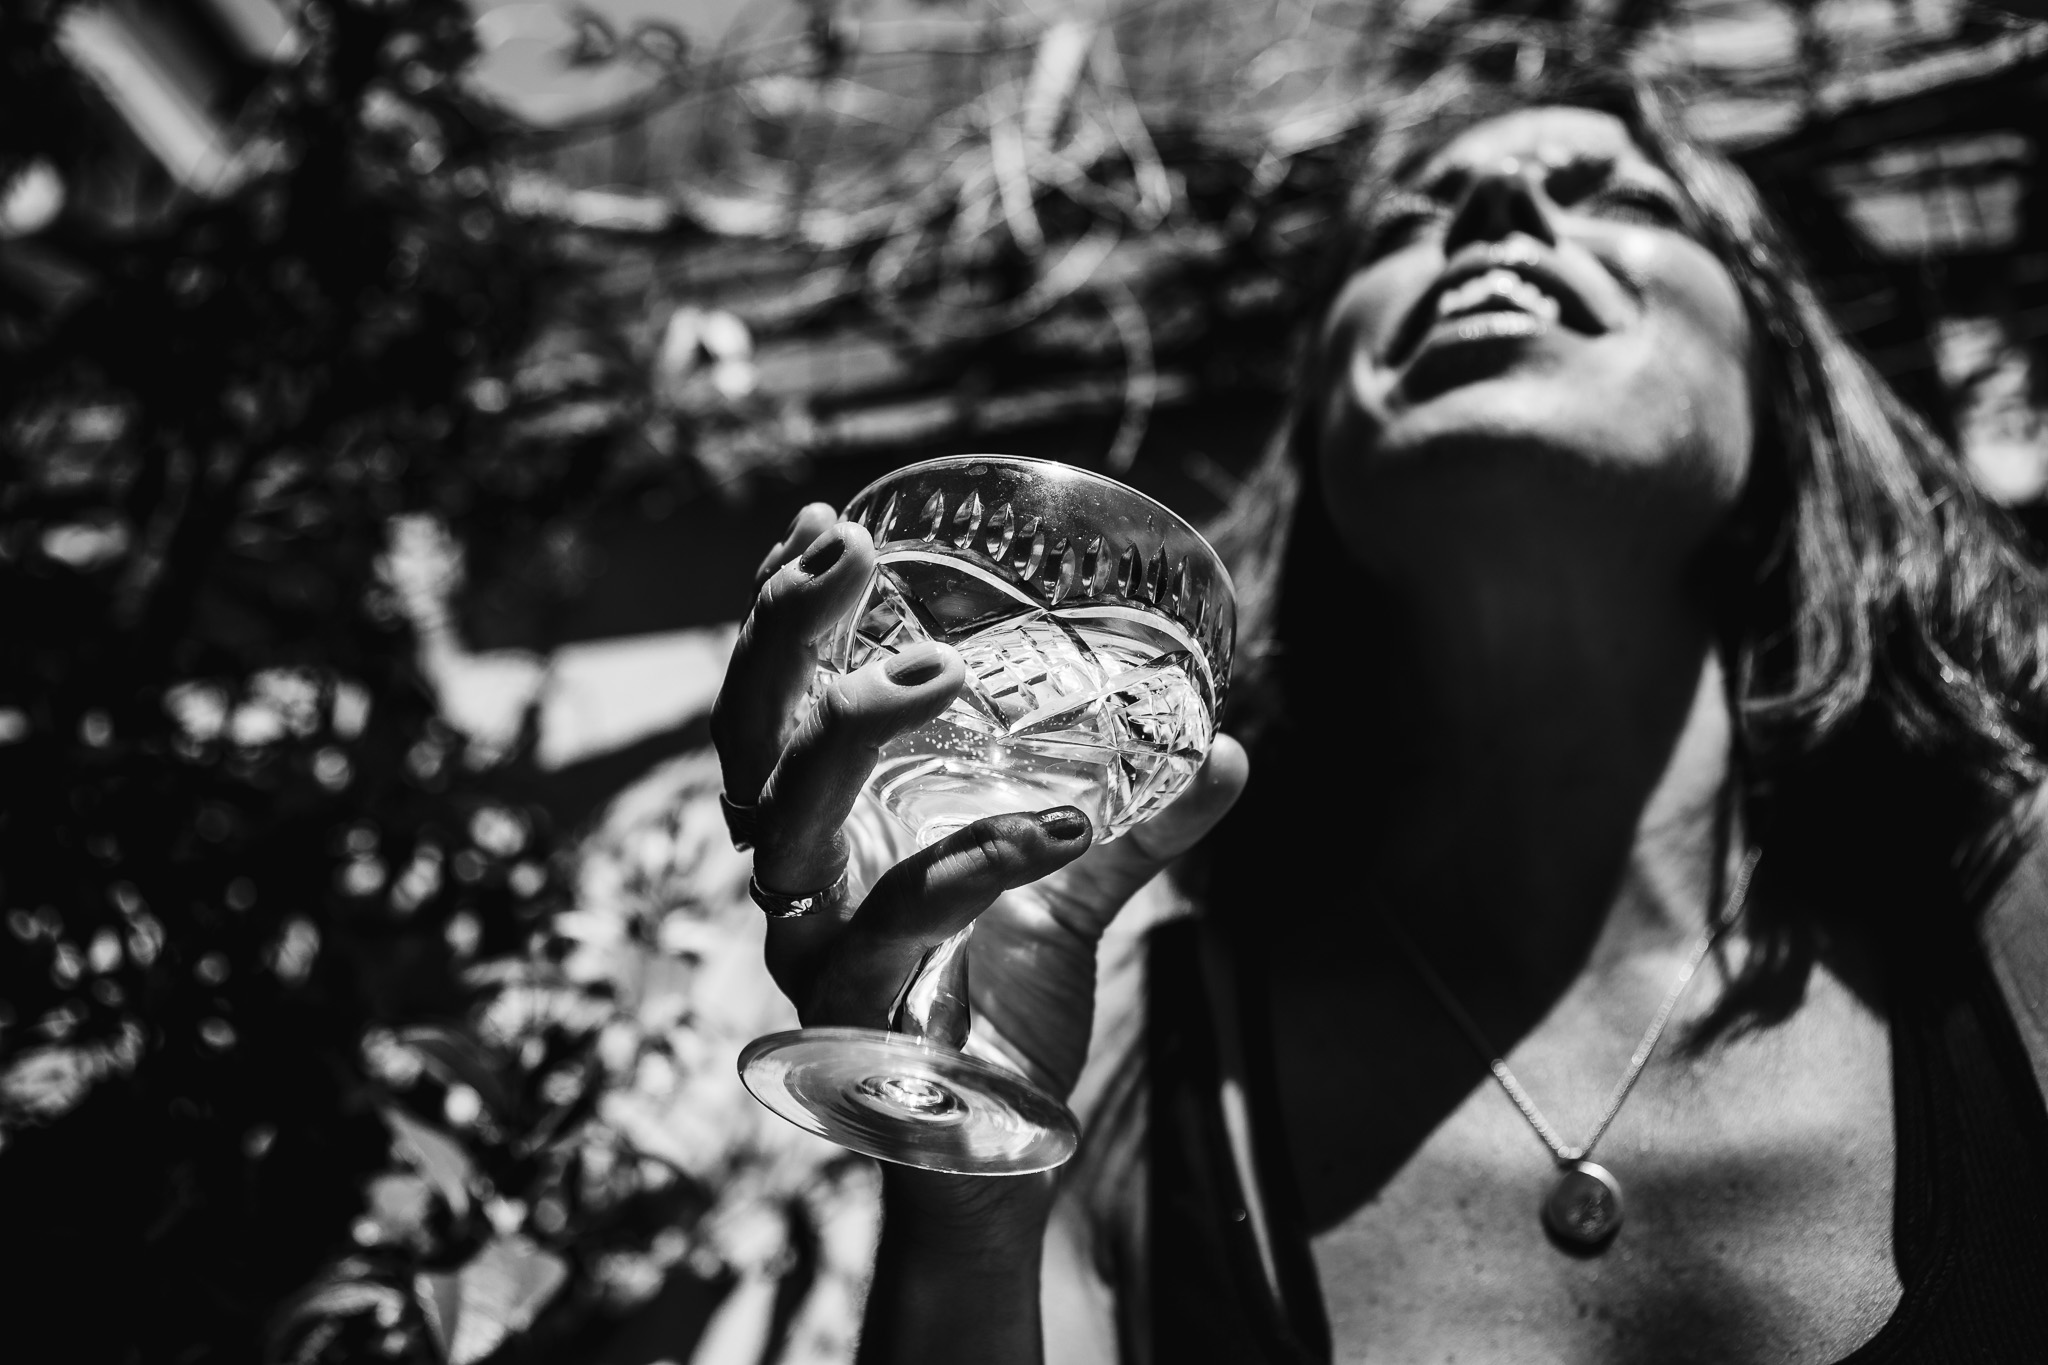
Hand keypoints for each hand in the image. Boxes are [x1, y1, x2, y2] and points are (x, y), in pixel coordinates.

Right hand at [711, 502, 1247, 1104]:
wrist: (990, 1163)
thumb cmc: (999, 1015)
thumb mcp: (1068, 899)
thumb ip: (1137, 825)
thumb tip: (1229, 747)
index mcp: (828, 835)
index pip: (775, 704)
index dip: (782, 615)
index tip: (823, 522)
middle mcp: (800, 882)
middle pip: (747, 742)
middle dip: (783, 638)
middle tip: (846, 555)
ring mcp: (815, 949)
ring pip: (785, 826)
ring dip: (847, 734)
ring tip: (934, 677)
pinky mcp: (859, 1017)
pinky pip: (900, 925)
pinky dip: (976, 867)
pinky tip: (1059, 830)